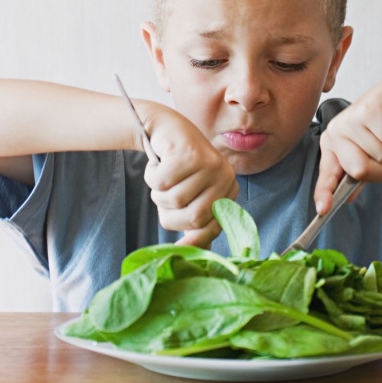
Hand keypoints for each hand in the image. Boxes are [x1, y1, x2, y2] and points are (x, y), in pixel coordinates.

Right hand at [143, 107, 238, 247]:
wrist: (166, 129)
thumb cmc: (178, 169)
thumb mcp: (191, 197)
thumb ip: (195, 224)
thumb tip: (186, 253)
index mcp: (229, 190)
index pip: (211, 228)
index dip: (192, 238)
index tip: (177, 246)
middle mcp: (225, 176)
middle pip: (193, 218)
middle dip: (169, 215)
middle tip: (164, 199)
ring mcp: (210, 163)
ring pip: (174, 200)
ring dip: (158, 193)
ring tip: (162, 178)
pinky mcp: (190, 152)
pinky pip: (162, 182)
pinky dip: (152, 176)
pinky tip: (158, 163)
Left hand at [314, 70, 381, 214]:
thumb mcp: (369, 152)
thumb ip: (358, 175)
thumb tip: (347, 199)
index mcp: (333, 144)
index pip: (327, 173)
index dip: (324, 192)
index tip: (323, 210)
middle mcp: (338, 130)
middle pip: (359, 169)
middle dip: (381, 167)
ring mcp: (353, 118)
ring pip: (381, 155)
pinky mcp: (373, 107)